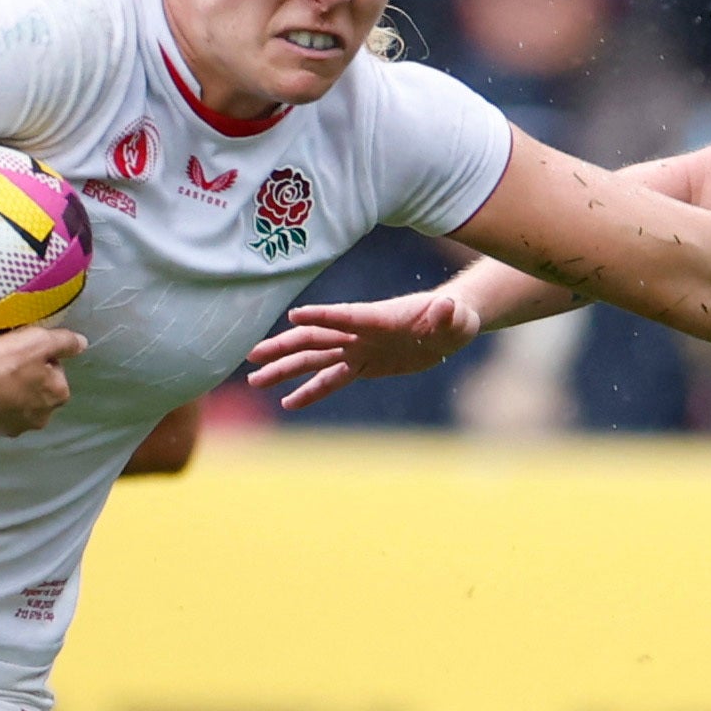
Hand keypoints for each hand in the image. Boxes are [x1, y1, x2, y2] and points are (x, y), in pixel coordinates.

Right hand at [0, 325, 83, 436]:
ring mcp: (13, 427)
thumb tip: (81, 343)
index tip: (25, 350)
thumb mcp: (39, 341)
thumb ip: (65, 342)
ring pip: (15, 403)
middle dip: (26, 377)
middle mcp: (39, 418)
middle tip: (8, 360)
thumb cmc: (5, 364)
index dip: (41, 357)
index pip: (56, 371)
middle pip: (37, 390)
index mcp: (57, 396)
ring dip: (8, 390)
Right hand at [247, 288, 482, 409]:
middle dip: (284, 347)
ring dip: (285, 369)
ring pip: (315, 359)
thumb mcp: (458, 318)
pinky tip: (288, 403)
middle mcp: (361, 333)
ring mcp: (358, 349)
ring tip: (256, 380)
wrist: (449, 326)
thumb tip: (446, 307)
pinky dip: (310, 391)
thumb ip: (448, 315)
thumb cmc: (456, 318)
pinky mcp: (362, 365)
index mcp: (380, 319)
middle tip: (253, 356)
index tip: (294, 316)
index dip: (323, 316)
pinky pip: (331, 380)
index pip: (347, 317)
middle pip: (316, 339)